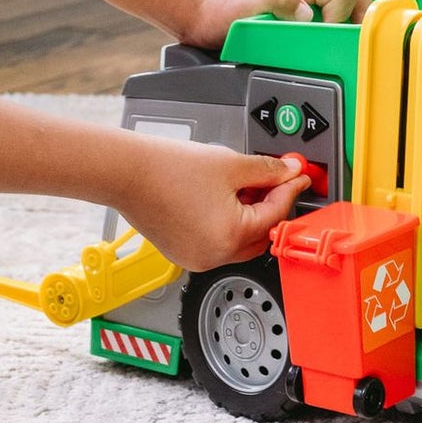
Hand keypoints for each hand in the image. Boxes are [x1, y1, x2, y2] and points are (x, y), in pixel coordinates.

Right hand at [115, 140, 314, 273]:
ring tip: (242, 186)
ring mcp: (196, 258)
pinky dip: (225, 224)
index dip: (289, 190)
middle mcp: (213, 256)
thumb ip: (267, 170)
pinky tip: (220, 199)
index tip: (296, 176)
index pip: (275, 215)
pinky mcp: (182, 253)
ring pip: (238, 241)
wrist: (125, 172)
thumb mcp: (229, 164)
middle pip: (259, 235)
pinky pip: (215, 242)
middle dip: (269, 207)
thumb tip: (289, 172)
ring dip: (247, 217)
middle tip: (273, 180)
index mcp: (230, 237)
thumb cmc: (166, 168)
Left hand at [177, 0, 406, 47]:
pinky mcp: (308, 0)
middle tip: (340, 31)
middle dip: (359, 9)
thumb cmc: (223, 11)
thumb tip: (308, 13)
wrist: (205, 9)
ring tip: (379, 15)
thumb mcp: (244, 7)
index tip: (324, 31)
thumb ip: (275, 1)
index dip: (342, 12)